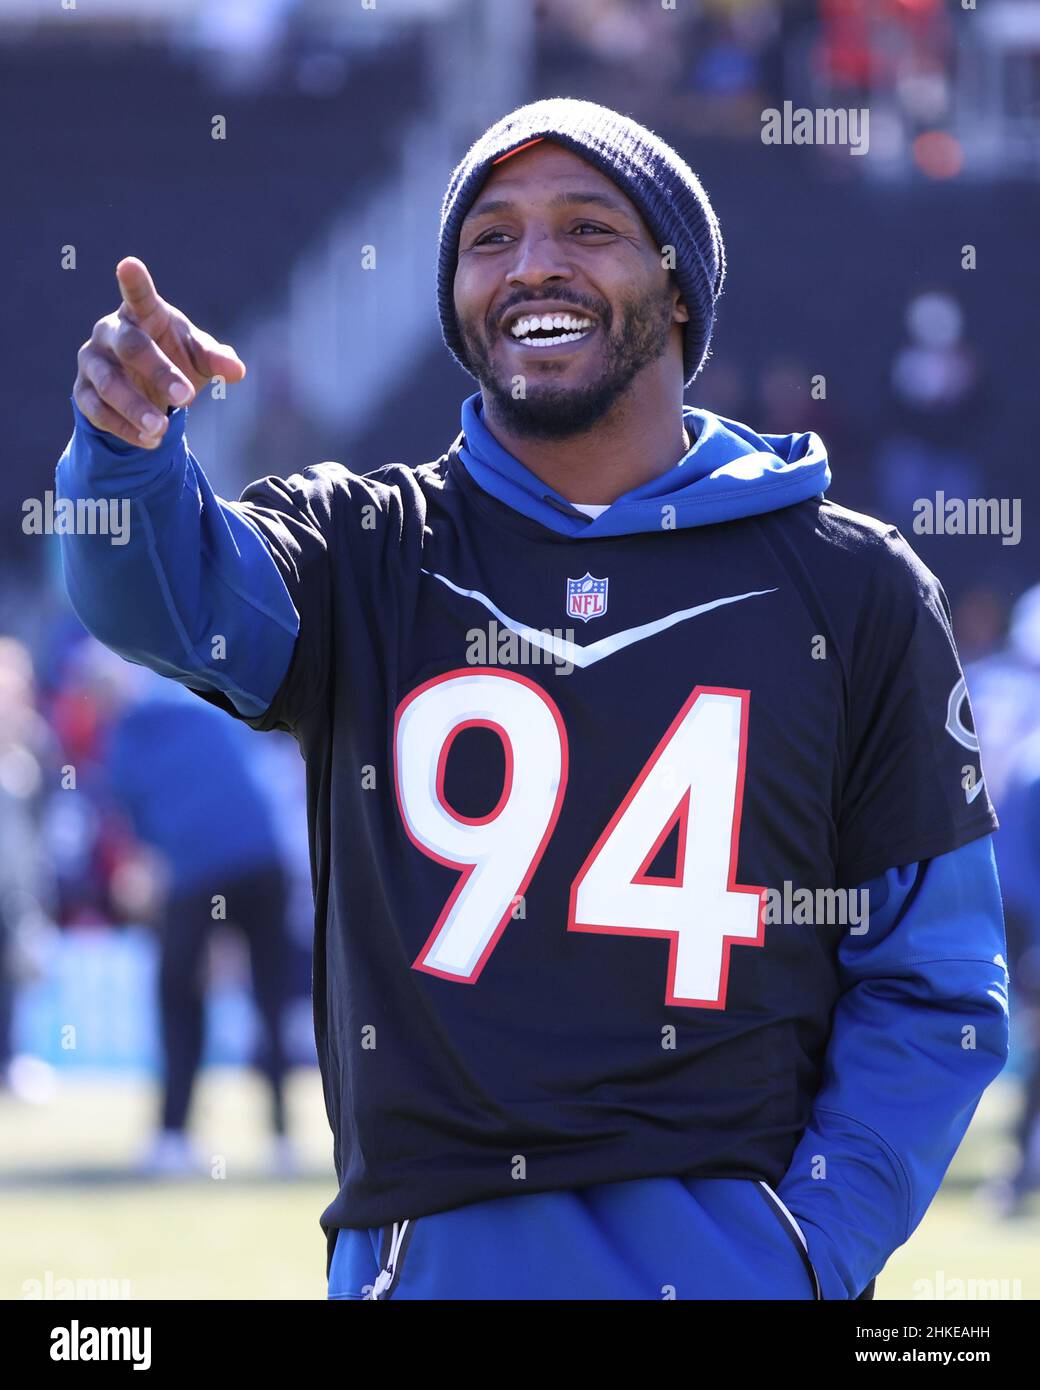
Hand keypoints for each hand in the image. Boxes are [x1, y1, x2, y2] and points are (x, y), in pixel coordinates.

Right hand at [73, 257, 245, 448]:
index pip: (138, 295)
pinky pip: (97, 411)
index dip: (134, 282)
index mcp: (140, 313)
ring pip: (108, 384)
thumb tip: (237, 370)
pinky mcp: (83, 392)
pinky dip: (124, 428)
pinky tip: (150, 442)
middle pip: (130, 347)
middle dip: (158, 372)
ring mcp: (92, 361)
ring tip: (162, 430)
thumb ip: (215, 358)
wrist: (143, 388)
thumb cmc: (173, 357)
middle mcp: (110, 332)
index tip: (129, 265)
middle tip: (185, 398)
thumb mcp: (197, 356)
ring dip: (136, 408)